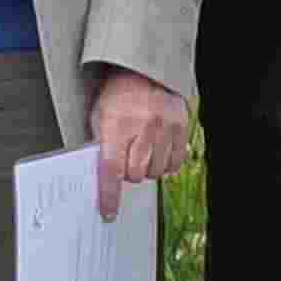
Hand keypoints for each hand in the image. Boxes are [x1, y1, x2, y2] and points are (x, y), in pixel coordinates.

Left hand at [88, 66, 189, 220]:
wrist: (145, 68)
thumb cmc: (118, 93)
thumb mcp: (99, 115)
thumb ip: (100, 145)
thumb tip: (100, 178)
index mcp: (116, 124)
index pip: (111, 170)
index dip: (109, 195)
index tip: (108, 212)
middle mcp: (142, 127)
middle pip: (135, 174)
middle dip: (128, 173)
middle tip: (126, 158)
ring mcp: (164, 127)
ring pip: (156, 171)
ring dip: (147, 168)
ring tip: (142, 150)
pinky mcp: (180, 126)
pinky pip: (175, 162)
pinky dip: (165, 163)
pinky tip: (158, 150)